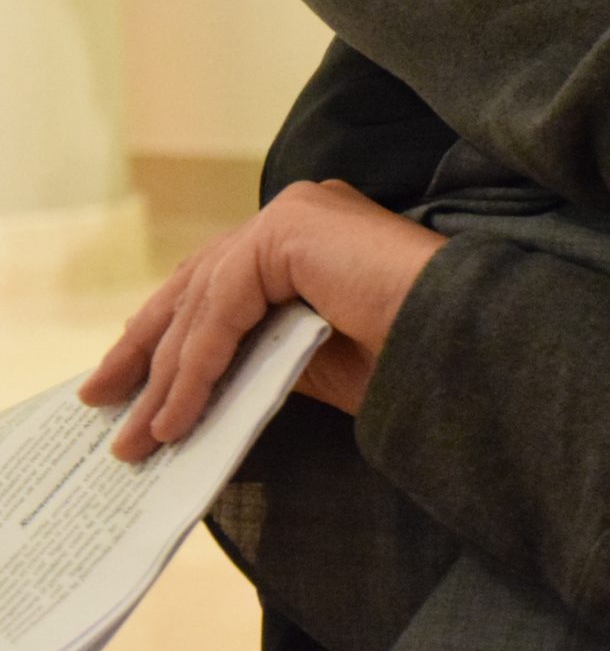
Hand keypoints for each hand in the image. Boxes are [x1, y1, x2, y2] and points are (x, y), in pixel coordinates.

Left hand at [79, 180, 445, 461]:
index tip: (127, 382)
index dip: (169, 332)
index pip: (218, 279)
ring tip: (142, 439)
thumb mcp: (316, 356)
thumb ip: (260, 352)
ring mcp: (295, 212)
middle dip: (145, 348)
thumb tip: (196, 385)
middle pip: (196, 283)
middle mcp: (298, 211)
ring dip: (167, 376)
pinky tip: (176, 415)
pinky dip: (194, 367)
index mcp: (312, 233)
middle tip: (100, 401)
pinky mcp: (291, 228)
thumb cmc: (411, 353)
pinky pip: (221, 308)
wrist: (467, 336)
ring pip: (203, 301)